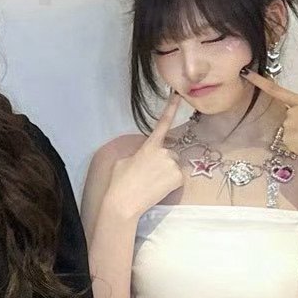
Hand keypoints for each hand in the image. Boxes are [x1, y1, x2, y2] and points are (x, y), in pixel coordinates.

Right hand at [104, 92, 186, 219]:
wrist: (124, 202)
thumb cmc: (120, 182)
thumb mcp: (124, 162)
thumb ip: (138, 154)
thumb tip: (145, 158)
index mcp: (149, 146)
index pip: (162, 124)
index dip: (170, 108)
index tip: (177, 95)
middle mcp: (163, 152)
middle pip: (170, 153)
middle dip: (164, 161)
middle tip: (149, 174)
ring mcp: (172, 165)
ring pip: (173, 166)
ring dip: (166, 172)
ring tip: (151, 183)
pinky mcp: (178, 178)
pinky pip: (176, 178)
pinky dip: (169, 183)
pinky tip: (157, 189)